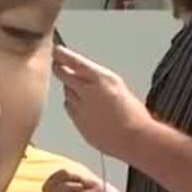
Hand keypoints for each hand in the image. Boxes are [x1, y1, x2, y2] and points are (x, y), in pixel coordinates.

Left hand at [52, 45, 154, 161]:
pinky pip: (70, 110)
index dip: (63, 56)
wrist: (135, 140)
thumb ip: (99, 81)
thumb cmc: (134, 115)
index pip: (76, 62)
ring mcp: (81, 109)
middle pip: (64, 76)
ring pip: (67, 94)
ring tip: (83, 94)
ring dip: (71, 91)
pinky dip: (74, 107)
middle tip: (57, 66)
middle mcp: (88, 92)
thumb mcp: (119, 88)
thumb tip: (84, 76)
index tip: (56, 51)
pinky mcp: (78, 123)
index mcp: (102, 79)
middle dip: (60, 70)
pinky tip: (86, 110)